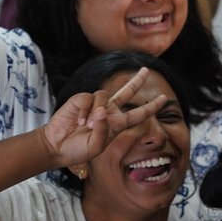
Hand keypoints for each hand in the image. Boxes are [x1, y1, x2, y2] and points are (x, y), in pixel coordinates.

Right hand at [42, 68, 166, 167]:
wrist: (57, 147)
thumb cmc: (78, 150)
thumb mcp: (96, 148)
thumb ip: (103, 130)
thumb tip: (102, 110)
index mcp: (117, 124)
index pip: (138, 114)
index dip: (152, 107)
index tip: (164, 98)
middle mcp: (108, 111)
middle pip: (127, 91)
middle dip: (137, 80)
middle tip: (145, 70)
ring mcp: (95, 104)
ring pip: (105, 95)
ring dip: (96, 111)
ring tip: (85, 125)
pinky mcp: (81, 99)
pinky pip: (89, 97)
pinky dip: (84, 110)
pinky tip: (78, 120)